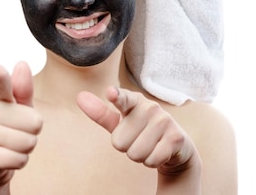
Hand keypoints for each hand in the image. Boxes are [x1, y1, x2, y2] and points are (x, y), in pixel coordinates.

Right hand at [0, 62, 42, 193]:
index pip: (0, 83)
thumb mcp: (21, 108)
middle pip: (35, 122)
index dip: (0, 76)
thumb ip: (23, 89)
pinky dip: (19, 161)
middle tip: (18, 133)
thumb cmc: (10, 130)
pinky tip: (6, 158)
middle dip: (33, 132)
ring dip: (26, 148)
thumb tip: (21, 64)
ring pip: (28, 142)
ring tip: (12, 146)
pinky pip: (19, 159)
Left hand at [77, 87, 199, 188]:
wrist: (175, 146)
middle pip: (119, 143)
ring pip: (135, 153)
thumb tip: (80, 97)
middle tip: (139, 140)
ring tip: (149, 145)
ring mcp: (164, 121)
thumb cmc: (141, 131)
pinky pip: (151, 160)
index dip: (116, 96)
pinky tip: (160, 151)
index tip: (111, 93)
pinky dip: (152, 161)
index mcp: (134, 101)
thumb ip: (100, 113)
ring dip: (140, 156)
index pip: (122, 99)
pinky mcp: (175, 137)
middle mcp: (150, 107)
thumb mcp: (120, 123)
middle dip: (127, 147)